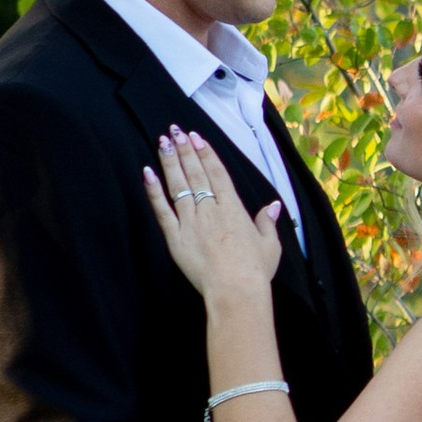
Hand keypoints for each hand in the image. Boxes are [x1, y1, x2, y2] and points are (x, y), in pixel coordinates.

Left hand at [144, 128, 282, 299]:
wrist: (235, 291)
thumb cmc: (255, 270)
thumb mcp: (270, 244)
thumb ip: (267, 222)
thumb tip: (273, 206)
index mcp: (233, 209)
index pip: (217, 173)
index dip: (206, 153)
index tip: (196, 137)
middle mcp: (210, 210)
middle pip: (196, 174)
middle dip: (185, 150)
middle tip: (175, 131)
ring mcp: (191, 222)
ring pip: (178, 186)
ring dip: (170, 162)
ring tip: (163, 142)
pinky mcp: (176, 238)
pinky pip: (162, 210)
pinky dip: (154, 191)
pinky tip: (147, 173)